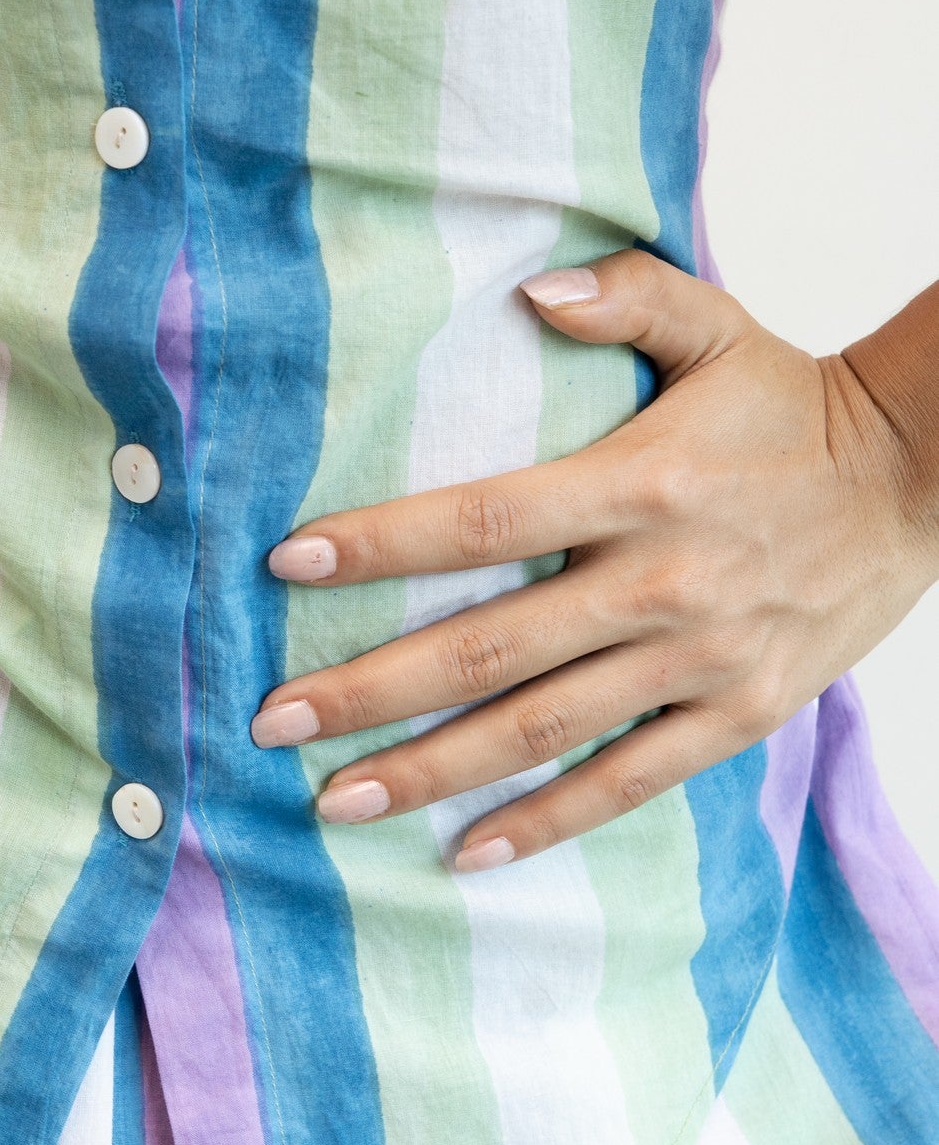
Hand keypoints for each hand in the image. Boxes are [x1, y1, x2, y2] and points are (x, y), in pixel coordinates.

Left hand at [251, 247, 938, 869]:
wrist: (929, 480)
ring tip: (335, 800)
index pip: (483, 522)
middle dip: (370, 690)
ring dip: (431, 770)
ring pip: (542, 729)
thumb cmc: (797, 403)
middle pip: (489, 647)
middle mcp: (661, 581)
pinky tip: (466, 851)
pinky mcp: (740, 714)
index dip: (381, 545)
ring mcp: (701, 660)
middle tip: (271, 719)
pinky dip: (547, 821)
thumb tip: (529, 293)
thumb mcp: (720, 325)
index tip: (287, 566)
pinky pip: (629, 781)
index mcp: (640, 484)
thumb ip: (624, 298)